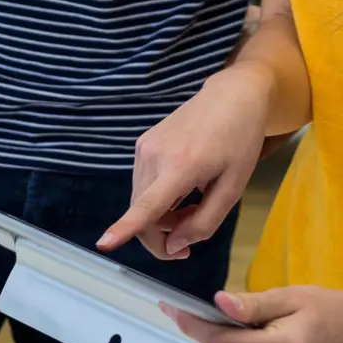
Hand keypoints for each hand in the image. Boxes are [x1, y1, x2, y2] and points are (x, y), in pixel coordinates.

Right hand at [99, 65, 272, 259]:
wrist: (231, 96)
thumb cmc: (239, 142)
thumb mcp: (234, 188)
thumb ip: (205, 222)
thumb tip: (173, 246)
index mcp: (182, 166)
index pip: (149, 205)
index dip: (125, 227)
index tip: (103, 244)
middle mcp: (155, 155)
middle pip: (143, 212)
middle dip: (162, 236)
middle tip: (191, 239)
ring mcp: (145, 147)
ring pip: (141, 201)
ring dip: (162, 217)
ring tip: (194, 204)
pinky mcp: (142, 143)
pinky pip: (143, 184)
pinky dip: (159, 198)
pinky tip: (184, 187)